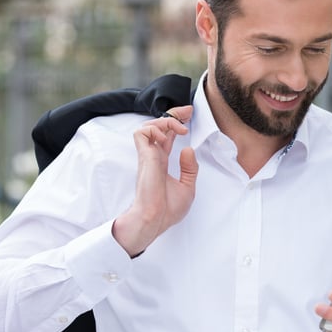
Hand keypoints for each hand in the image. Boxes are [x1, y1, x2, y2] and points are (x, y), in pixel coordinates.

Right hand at [112, 106, 197, 256]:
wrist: (155, 220)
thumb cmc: (167, 210)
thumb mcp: (187, 187)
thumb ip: (189, 168)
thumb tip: (188, 149)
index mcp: (162, 161)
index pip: (167, 135)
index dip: (176, 122)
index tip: (188, 115)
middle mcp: (154, 156)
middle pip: (158, 125)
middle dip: (173, 114)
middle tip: (188, 111)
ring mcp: (148, 156)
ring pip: (149, 125)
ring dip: (165, 121)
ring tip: (179, 129)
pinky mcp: (144, 157)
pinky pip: (142, 133)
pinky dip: (155, 129)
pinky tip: (167, 139)